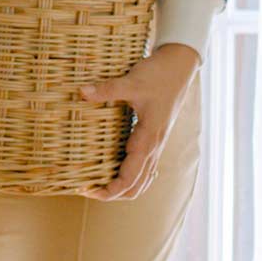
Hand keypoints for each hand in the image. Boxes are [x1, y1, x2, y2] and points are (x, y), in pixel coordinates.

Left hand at [77, 44, 200, 199]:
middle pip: (136, 186)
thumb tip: (82, 92)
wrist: (180, 66)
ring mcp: (156, 143)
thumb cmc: (158, 75)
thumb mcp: (131, 82)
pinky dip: (131, 175)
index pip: (129, 179)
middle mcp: (154, 147)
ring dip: (122, 187)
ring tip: (97, 183)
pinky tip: (115, 170)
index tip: (87, 190)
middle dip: (113, 194)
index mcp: (148, 140)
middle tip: (87, 189)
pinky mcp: (155, 136)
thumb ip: (107, 89)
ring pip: (142, 179)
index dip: (109, 190)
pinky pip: (145, 166)